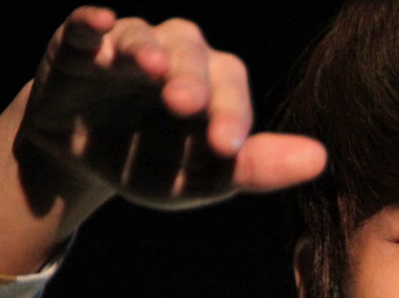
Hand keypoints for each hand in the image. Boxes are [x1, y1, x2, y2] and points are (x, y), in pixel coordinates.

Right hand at [19, 7, 326, 209]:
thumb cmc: (156, 162)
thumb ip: (258, 167)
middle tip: (188, 106)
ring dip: (146, 48)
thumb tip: (321, 159)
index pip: (230, 90)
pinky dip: (88, 22)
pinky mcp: (78, 45)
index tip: (228, 147)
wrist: (86, 160)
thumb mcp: (205, 175)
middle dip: (190, 79)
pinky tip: (98, 21)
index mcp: (213, 83)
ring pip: (142, 36)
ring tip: (151, 68)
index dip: (230, 115)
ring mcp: (126, 46)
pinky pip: (82, 26)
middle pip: (191, 54)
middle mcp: (176, 55)